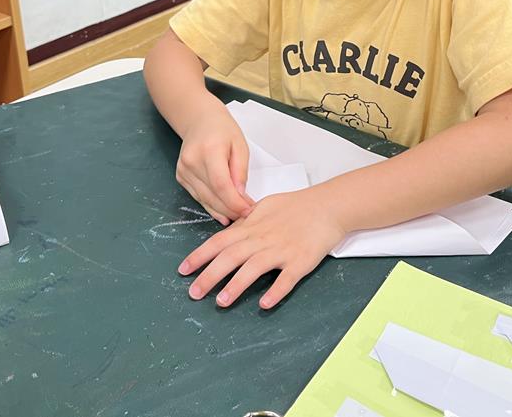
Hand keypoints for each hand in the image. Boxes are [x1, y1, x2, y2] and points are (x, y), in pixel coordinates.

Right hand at [176, 103, 253, 225]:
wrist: (200, 120)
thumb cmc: (223, 130)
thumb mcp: (240, 145)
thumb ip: (240, 171)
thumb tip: (240, 195)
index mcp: (209, 150)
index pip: (221, 185)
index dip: (234, 202)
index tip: (248, 210)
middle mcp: (192, 161)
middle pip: (212, 195)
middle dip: (230, 209)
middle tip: (246, 214)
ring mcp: (183, 170)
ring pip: (204, 199)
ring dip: (221, 211)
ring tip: (237, 215)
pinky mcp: (181, 176)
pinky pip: (198, 197)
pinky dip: (211, 206)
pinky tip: (223, 211)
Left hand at [179, 188, 346, 309]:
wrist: (328, 207)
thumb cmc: (296, 206)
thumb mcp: (264, 207)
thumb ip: (245, 222)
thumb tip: (228, 231)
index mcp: (252, 227)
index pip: (219, 241)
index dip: (199, 256)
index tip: (183, 269)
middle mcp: (263, 239)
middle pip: (231, 257)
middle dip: (209, 275)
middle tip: (193, 293)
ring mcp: (282, 251)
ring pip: (254, 269)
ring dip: (236, 285)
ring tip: (221, 302)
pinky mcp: (301, 262)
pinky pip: (287, 279)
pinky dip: (275, 292)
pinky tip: (264, 304)